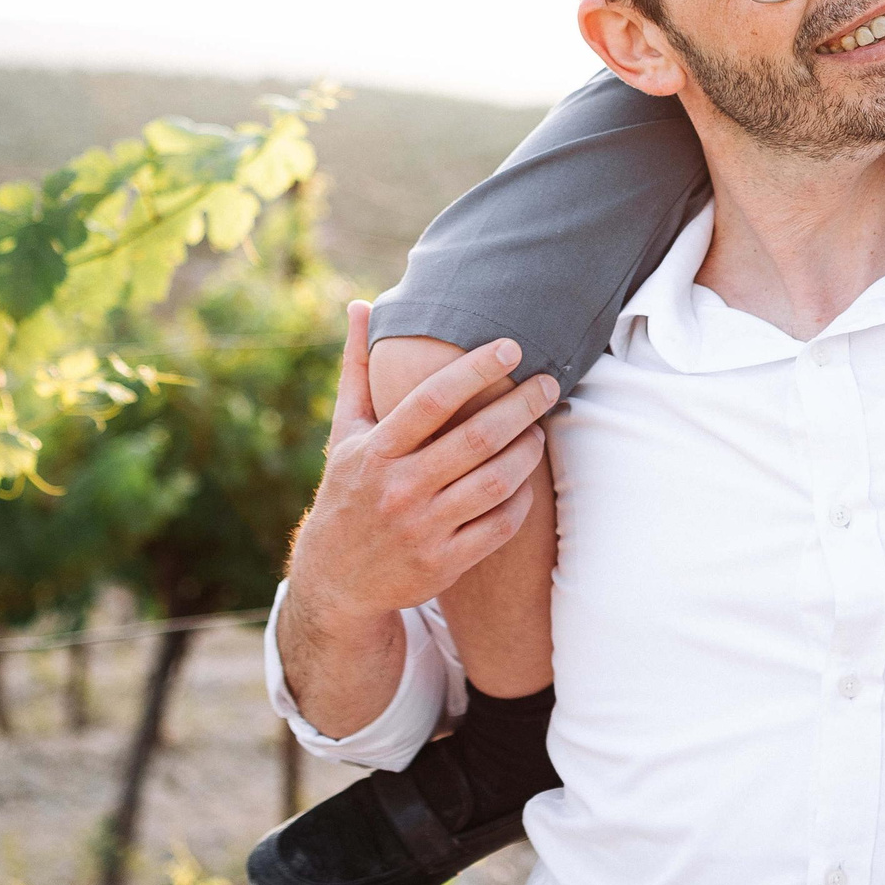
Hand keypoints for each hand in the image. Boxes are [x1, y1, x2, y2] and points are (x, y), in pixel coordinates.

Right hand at [290, 301, 557, 628]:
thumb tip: (361, 305)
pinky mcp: (444, 562)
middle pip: (476, 438)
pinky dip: (522, 498)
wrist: (335, 579)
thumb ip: (358, 369)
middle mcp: (399, 488)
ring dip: (529, 450)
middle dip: (522, 405)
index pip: (431, 400)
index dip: (475, 369)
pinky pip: (501, 525)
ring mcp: (423, 528)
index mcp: (376, 451)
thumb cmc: (349, 489)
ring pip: (496, 481)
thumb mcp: (346, 431)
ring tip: (541, 429)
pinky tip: (527, 477)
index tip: (512, 346)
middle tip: (549, 384)